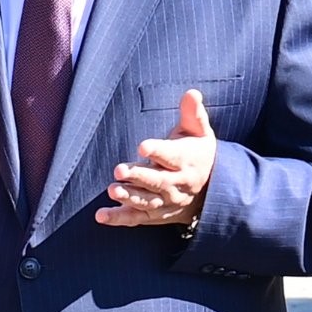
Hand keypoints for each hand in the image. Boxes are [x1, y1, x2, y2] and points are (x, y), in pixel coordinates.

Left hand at [99, 86, 218, 228]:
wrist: (209, 192)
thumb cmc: (197, 153)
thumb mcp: (200, 132)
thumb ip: (193, 113)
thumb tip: (191, 92)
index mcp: (187, 161)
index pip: (173, 156)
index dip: (158, 151)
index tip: (143, 146)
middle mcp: (176, 184)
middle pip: (158, 181)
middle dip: (139, 177)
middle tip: (119, 171)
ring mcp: (165, 202)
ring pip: (147, 201)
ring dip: (129, 197)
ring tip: (112, 190)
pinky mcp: (153, 215)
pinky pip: (136, 218)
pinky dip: (119, 218)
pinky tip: (101, 216)